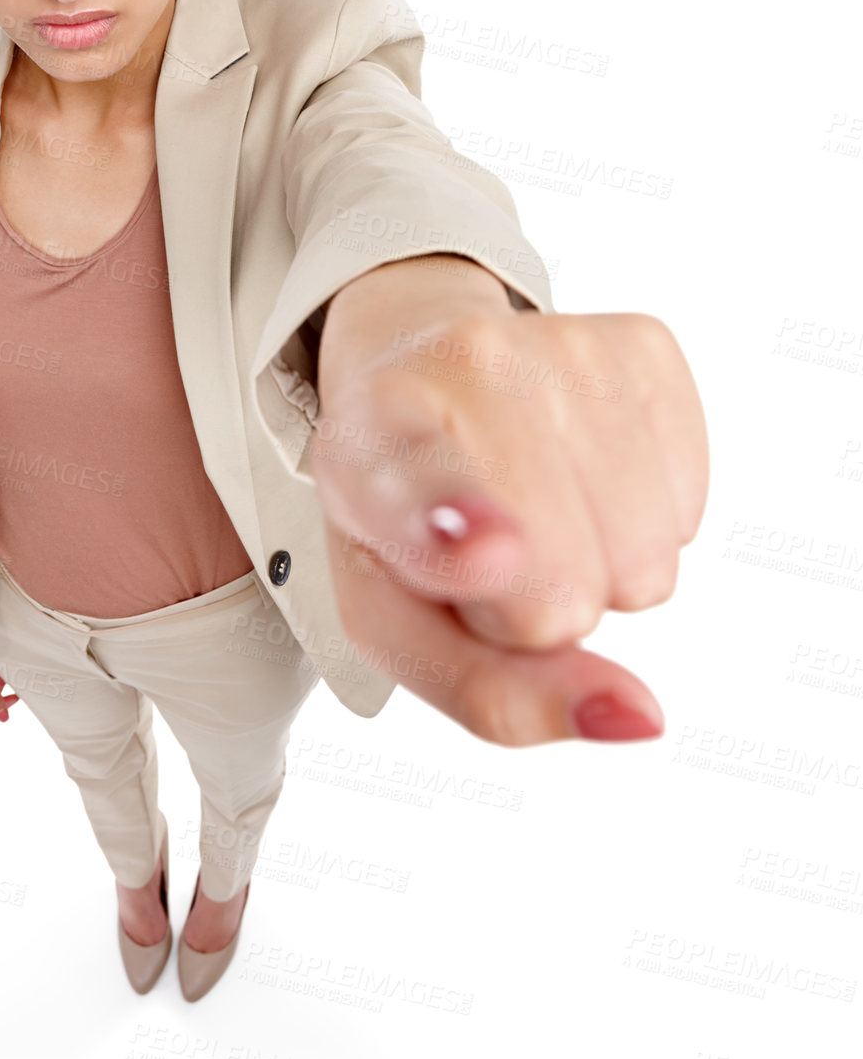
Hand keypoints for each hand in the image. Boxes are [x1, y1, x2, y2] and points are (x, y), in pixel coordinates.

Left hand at [312, 309, 708, 746]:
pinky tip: (578, 470)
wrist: (418, 362)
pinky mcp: (641, 342)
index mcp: (370, 440)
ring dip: (597, 563)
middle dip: (540, 607)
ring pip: (646, 559)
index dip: (460, 533)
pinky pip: (688, 508)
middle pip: (565, 589)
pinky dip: (645, 515)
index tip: (487, 554)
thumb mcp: (399, 621)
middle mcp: (463, 367)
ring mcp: (560, 343)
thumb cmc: (405, 513)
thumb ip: (496, 696)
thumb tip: (640, 717)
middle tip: (489, 551)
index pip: (423, 496)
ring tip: (533, 506)